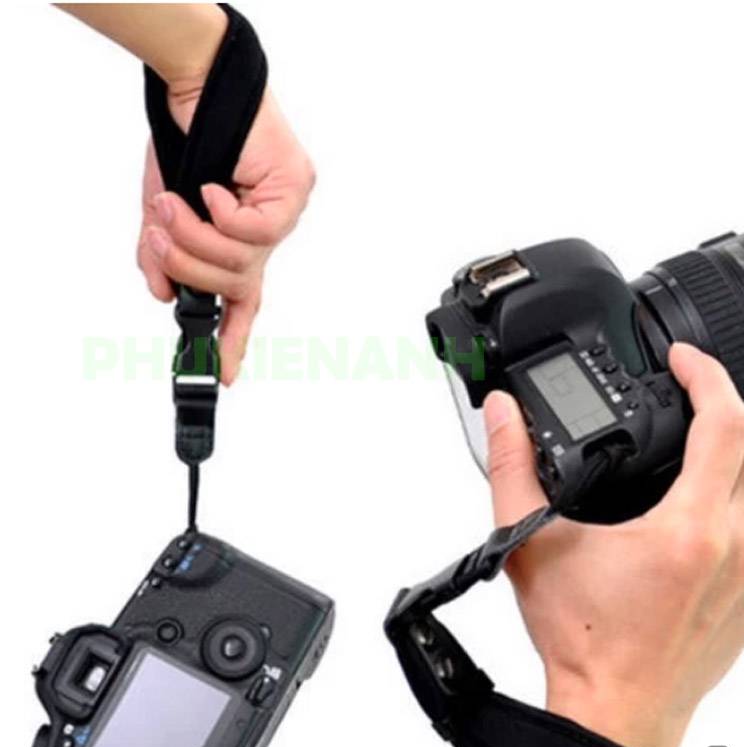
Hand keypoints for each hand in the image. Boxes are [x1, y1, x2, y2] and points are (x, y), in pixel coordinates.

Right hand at [138, 84, 314, 383]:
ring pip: (243, 260)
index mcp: (242, 240)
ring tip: (171, 205)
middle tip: (157, 234)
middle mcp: (268, 231)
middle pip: (236, 283)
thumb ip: (161, 253)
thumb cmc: (187, 140)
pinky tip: (213, 187)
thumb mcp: (163, 209)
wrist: (196, 84)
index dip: (235, 339)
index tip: (225, 374)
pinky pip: (257, 229)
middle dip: (189, 265)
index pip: (244, 300)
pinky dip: (224, 213)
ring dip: (195, 237)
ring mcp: (286, 211)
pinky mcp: (294, 189)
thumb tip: (161, 292)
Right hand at [484, 342, 743, 746]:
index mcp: (691, 531)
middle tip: (689, 392)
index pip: (726, 420)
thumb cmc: (583, 642)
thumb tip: (500, 414)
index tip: (682, 360)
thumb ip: (511, 469)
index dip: (706, 374)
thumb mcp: (531, 546)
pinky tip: (716, 490)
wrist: (619, 713)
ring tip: (705, 433)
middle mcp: (743, 548)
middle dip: (728, 400)